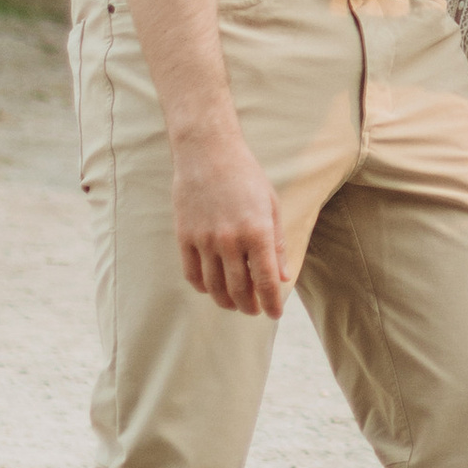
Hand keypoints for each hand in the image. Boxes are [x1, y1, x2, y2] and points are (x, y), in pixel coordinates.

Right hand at [171, 122, 289, 317]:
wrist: (208, 154)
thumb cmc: (247, 177)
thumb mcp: (271, 206)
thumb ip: (277, 244)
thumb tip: (282, 278)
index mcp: (257, 232)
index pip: (265, 281)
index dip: (271, 303)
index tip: (274, 314)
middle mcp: (230, 240)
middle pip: (239, 289)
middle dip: (249, 306)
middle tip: (254, 311)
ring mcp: (204, 240)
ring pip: (214, 287)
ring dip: (226, 301)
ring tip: (235, 304)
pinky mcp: (185, 237)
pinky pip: (192, 273)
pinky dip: (203, 288)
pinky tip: (212, 288)